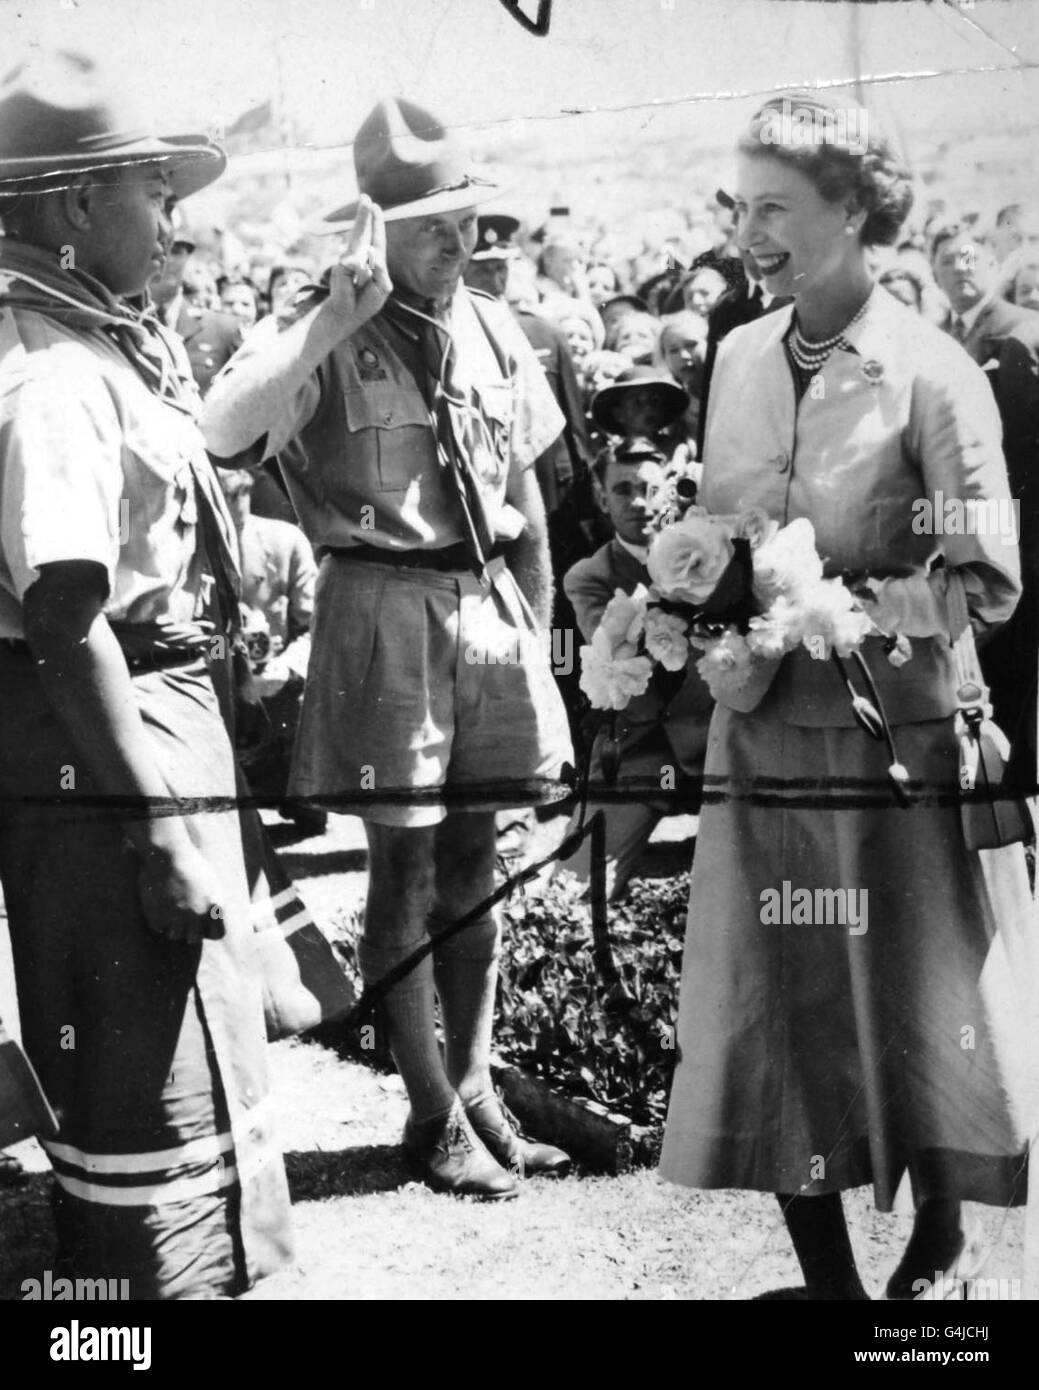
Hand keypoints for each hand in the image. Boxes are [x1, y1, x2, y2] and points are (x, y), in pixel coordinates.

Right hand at [137, 838, 226, 944]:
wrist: (168, 856)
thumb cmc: (191, 864)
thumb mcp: (212, 882)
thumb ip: (214, 902)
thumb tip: (213, 917)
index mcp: (215, 906)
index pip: (218, 934)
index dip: (209, 929)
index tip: (202, 924)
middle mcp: (198, 915)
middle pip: (194, 938)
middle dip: (189, 930)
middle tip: (182, 918)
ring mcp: (178, 917)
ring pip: (175, 935)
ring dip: (171, 926)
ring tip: (168, 911)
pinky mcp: (159, 916)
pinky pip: (158, 927)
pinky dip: (157, 920)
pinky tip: (158, 906)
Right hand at [326, 195, 391, 326]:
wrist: (347, 314)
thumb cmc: (365, 303)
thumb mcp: (382, 287)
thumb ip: (381, 269)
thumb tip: (370, 250)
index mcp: (372, 262)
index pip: (376, 239)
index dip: (376, 223)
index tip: (374, 206)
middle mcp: (359, 257)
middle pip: (364, 233)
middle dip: (364, 216)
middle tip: (364, 197)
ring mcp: (348, 259)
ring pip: (365, 252)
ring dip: (368, 274)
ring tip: (361, 286)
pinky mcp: (342, 265)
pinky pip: (362, 266)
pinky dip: (363, 277)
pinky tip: (356, 287)